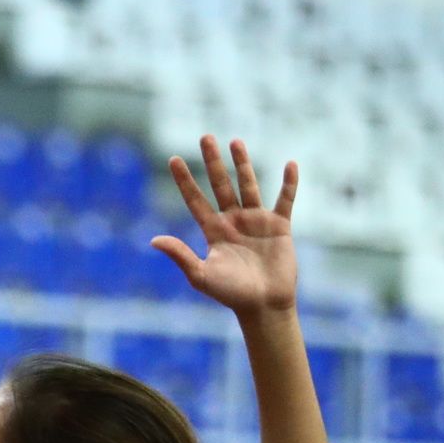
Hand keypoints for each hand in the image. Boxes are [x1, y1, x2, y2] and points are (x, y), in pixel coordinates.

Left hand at [152, 135, 298, 315]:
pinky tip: (291, 164)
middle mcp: (233, 221)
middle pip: (220, 184)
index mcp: (213, 230)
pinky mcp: (280, 226)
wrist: (263, 305)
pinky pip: (285, 200)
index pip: (195, 199)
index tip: (173, 158)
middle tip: (205, 136)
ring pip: (249, 185)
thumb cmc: (230, 294)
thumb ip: (180, 255)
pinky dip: (289, 183)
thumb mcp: (201, 275)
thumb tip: (153, 240)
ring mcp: (256, 221)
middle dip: (212, 161)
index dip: (184, 180)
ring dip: (243, 163)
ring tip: (235, 142)